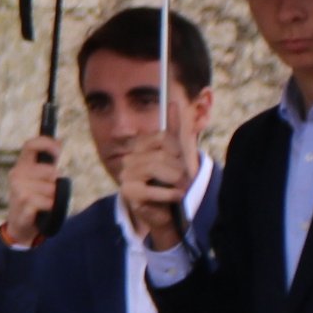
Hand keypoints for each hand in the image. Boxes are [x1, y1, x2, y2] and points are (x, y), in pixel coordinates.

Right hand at [1, 132, 65, 247]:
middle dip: (56, 183)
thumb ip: (48, 162)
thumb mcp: (40, 178)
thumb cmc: (34, 199)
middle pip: (51, 171)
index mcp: (22, 165)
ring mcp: (18, 189)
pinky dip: (50, 208)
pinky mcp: (23, 203)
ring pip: (52, 189)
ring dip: (53, 198)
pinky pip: (49, 202)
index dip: (46, 143)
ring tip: (43, 203)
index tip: (58, 151)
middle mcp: (17, 174)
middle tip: (46, 193)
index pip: (31, 145)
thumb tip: (60, 140)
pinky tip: (41, 211)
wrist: (21, 225)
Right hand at [113, 127, 190, 252]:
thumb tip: (172, 102)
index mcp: (140, 146)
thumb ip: (174, 129)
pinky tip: (176, 196)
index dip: (177, 150)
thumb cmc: (173, 181)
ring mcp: (126, 175)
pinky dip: (169, 193)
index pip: (163, 138)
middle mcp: (130, 158)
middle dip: (179, 168)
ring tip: (182, 188)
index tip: (182, 161)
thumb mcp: (178, 153)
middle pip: (161, 154)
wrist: (168, 210)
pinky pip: (153, 189)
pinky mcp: (128, 192)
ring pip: (157, 169)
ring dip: (176, 181)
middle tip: (187, 180)